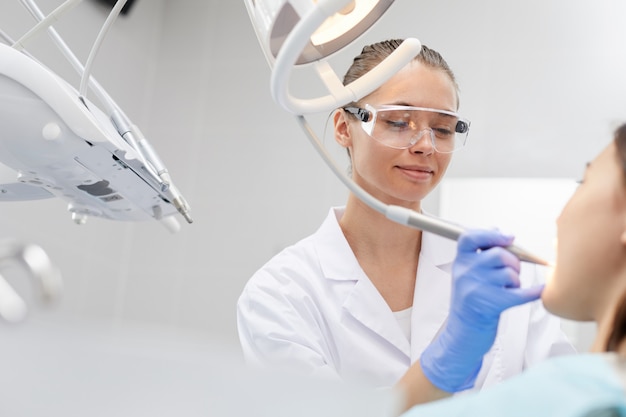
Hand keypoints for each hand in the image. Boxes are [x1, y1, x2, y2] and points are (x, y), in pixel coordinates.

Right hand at [419, 229, 543, 391]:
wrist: (463, 333)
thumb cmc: (469, 303)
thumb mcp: (466, 275)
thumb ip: (479, 254)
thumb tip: (498, 231)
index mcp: (460, 263)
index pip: (471, 238)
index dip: (491, 234)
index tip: (508, 238)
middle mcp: (465, 273)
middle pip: (499, 255)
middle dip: (513, 263)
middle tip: (512, 273)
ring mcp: (476, 289)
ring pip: (510, 274)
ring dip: (517, 281)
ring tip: (509, 289)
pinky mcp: (490, 305)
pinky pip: (520, 294)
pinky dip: (533, 292)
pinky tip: (540, 291)